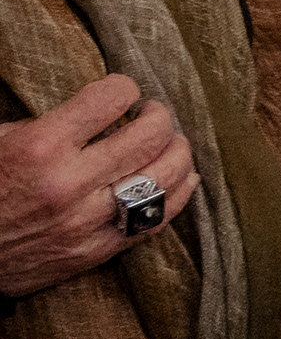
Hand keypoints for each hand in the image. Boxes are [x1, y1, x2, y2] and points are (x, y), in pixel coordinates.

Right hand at [0, 73, 198, 299]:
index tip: (123, 91)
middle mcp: (69, 184)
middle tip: (152, 113)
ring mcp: (87, 222)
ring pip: (166, 178)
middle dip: (160, 116)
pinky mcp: (97, 251)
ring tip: (171, 142)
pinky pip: (157, 219)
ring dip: (178, 151)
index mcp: (40, 148)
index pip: (109, 100)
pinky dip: (179, 193)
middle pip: (150, 137)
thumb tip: (96, 112)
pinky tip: (184, 176)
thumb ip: (45, 125)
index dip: (123, 87)